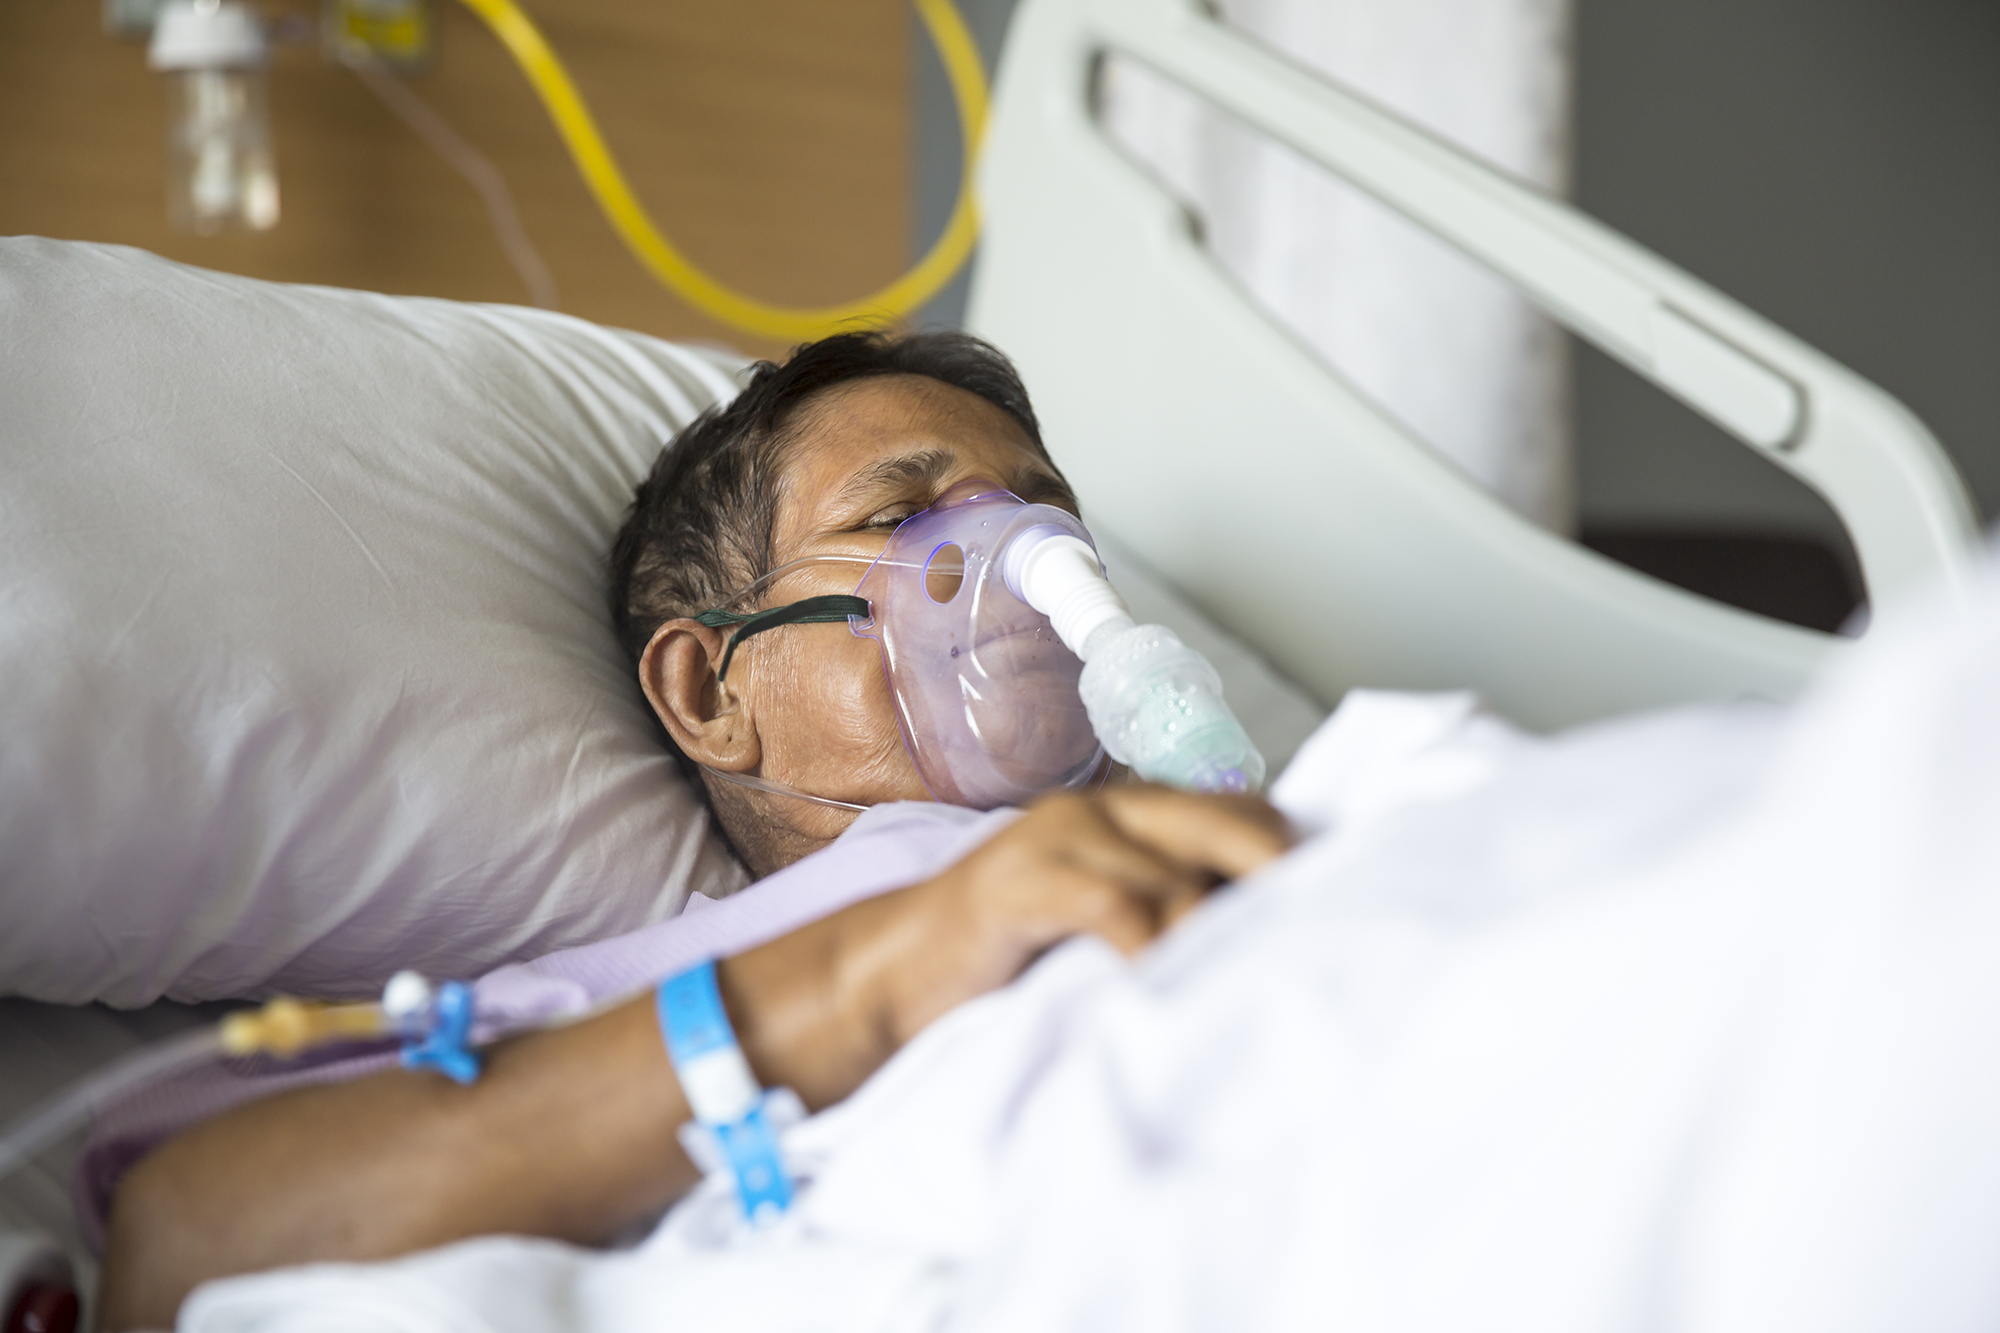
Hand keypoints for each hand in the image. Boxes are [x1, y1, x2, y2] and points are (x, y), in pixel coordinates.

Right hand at [721, 786, 1289, 1106]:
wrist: (892, 976)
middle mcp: (1099, 810)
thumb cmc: (1003, 958)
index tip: (1333, 898)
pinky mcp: (1020, 882)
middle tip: (1314, 933)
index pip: (1236, 807)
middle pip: (1223, 821)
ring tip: (1239, 979)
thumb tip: (1261, 938)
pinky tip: (1160, 985)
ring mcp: (1058, 838)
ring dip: (1210, 932)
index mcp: (1125, 814)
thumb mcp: (1100, 923)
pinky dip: (1149, 948)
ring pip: (1173, 872)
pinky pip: (1113, 907)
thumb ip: (1163, 908)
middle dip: (1274, 873)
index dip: (1284, 850)